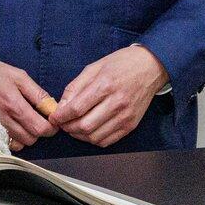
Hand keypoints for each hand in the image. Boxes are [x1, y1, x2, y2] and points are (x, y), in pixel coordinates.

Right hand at [0, 55, 56, 150]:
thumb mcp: (19, 76)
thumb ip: (37, 94)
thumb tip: (52, 108)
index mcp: (13, 104)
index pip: (39, 128)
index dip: (51, 127)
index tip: (52, 120)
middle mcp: (3, 119)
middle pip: (30, 138)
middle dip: (39, 131)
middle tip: (40, 118)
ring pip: (20, 143)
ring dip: (27, 135)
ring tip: (26, 121)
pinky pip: (7, 143)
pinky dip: (15, 138)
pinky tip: (15, 126)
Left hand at [49, 46, 166, 146]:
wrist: (150, 67)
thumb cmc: (122, 64)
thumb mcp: (94, 67)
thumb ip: (75, 87)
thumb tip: (61, 106)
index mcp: (106, 85)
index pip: (77, 108)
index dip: (61, 116)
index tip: (54, 117)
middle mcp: (117, 102)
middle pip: (85, 126)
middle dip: (68, 128)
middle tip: (62, 123)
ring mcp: (125, 116)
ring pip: (95, 137)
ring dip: (79, 136)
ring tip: (74, 127)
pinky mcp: (131, 125)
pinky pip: (107, 141)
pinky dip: (93, 140)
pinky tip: (89, 131)